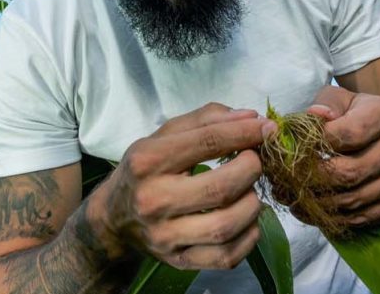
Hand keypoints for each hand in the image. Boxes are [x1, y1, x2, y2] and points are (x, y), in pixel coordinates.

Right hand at [92, 103, 276, 269]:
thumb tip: (250, 117)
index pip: (207, 142)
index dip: (245, 133)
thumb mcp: (163, 137)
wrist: (113, 218)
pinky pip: (226, 256)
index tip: (267, 129)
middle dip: (251, 169)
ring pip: (226, 226)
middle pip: (220, 188)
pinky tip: (246, 220)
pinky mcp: (178, 261)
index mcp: (148, 161)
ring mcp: (165, 235)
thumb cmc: (144, 170)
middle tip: (255, 162)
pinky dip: (248, 237)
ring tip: (249, 191)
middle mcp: (153, 200)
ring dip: (252, 205)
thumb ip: (205, 121)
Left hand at [301, 86, 379, 230]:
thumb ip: (325, 105)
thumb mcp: (339, 100)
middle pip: (349, 172)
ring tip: (290, 199)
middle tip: (283, 182)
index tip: (290, 150)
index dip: (315, 145)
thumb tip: (314, 115)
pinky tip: (311, 212)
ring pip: (353, 199)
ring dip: (316, 204)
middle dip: (310, 180)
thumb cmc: (354, 115)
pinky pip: (362, 218)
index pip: (348, 134)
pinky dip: (332, 219)